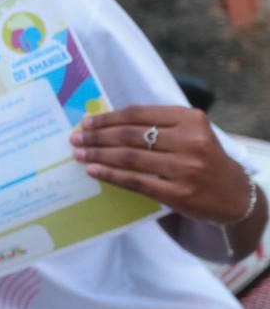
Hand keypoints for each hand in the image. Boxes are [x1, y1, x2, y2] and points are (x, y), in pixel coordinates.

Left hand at [71, 105, 253, 223]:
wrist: (233, 194)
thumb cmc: (202, 158)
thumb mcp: (189, 132)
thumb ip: (157, 125)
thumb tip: (106, 122)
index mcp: (191, 119)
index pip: (139, 114)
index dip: (108, 118)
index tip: (86, 122)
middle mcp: (190, 141)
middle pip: (130, 135)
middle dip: (97, 137)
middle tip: (76, 138)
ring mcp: (185, 168)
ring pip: (130, 158)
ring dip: (98, 155)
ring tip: (79, 154)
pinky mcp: (179, 193)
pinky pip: (135, 182)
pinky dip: (110, 175)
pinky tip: (93, 171)